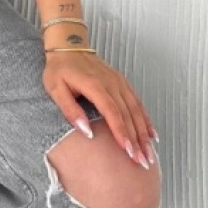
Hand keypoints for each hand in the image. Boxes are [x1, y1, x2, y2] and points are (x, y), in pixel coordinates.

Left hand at [42, 50, 157, 167]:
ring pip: (136, 110)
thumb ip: (70, 110)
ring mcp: (118, 82)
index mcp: (94, 85)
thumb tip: (86, 132)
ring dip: (144, 133)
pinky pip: (137, 102)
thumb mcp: (55, 89)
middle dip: (137, 140)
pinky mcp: (122, 82)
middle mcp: (111, 83)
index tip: (129, 152)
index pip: (112, 112)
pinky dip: (146, 119)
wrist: (67, 45)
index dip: (122, 133)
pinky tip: (151, 135)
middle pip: (128, 115)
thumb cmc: (59, 69)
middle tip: (143, 162)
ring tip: (149, 154)